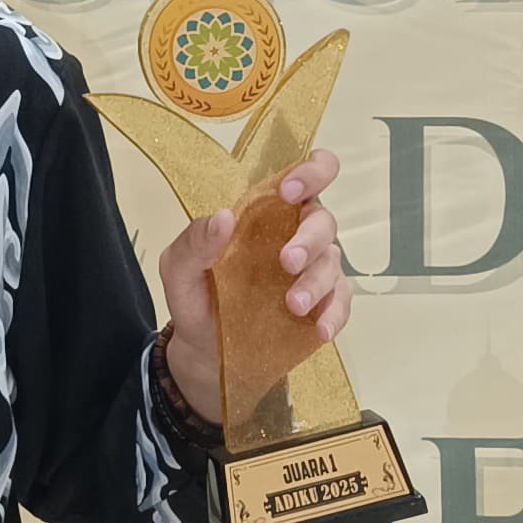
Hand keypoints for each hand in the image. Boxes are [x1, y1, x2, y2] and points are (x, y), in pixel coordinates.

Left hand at [155, 148, 350, 425]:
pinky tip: (320, 329)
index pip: (306, 175)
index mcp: (267, 213)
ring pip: (332, 262)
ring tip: (293, 305)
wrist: (205, 350)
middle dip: (309, 237)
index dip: (309, 172)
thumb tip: (222, 217)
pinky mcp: (324, 304)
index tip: (289, 191)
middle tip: (287, 261)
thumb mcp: (180, 268)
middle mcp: (297, 234)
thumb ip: (194, 241)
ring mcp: (314, 270)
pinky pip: (342, 302)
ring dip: (316, 282)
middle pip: (322, 220)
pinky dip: (334, 314)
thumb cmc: (197, 295)